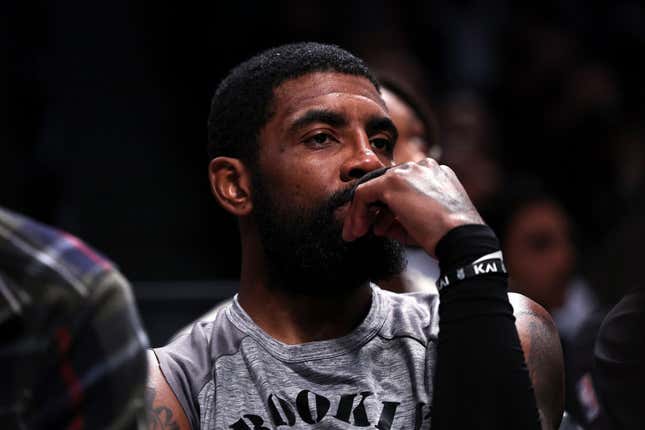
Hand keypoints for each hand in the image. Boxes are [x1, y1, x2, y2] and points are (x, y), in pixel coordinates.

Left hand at [341, 158, 483, 255]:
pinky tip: (357, 230)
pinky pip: (364, 194)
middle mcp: (422, 167)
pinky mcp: (392, 182)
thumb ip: (402, 218)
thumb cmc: (447, 236)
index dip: (388, 209)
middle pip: (387, 186)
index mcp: (435, 174)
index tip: (380, 227)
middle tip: (363, 230)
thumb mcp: (425, 222)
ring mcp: (407, 172)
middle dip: (375, 211)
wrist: (461, 238)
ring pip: (374, 189)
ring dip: (364, 214)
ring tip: (360, 234)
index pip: (403, 187)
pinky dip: (357, 212)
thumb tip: (380, 225)